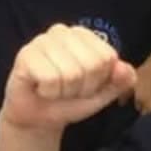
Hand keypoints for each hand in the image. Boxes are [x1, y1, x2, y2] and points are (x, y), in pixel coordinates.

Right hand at [0, 24, 135, 131]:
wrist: (36, 118)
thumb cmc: (68, 101)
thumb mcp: (101, 95)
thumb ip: (119, 82)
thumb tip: (125, 68)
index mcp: (84, 35)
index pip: (107, 57)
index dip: (99, 81)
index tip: (84, 86)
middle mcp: (62, 31)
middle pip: (91, 65)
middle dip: (82, 88)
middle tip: (67, 90)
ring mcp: (41, 40)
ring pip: (71, 73)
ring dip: (64, 92)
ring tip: (53, 89)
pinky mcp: (25, 54)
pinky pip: (50, 78)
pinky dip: (48, 92)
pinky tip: (40, 88)